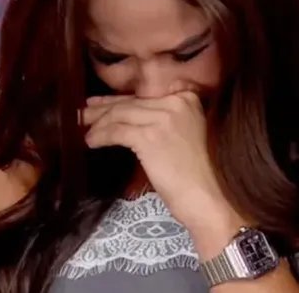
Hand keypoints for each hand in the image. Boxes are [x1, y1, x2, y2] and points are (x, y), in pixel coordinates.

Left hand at [82, 92, 246, 256]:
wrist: (215, 200)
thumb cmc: (203, 178)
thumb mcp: (186, 139)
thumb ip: (164, 125)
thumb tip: (130, 123)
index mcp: (188, 100)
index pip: (143, 97)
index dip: (118, 100)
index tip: (101, 103)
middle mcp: (176, 102)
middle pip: (129, 103)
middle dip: (103, 109)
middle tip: (84, 112)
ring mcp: (163, 117)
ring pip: (119, 115)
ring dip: (97, 123)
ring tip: (83, 129)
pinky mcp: (149, 136)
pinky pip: (116, 131)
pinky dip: (100, 136)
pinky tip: (90, 142)